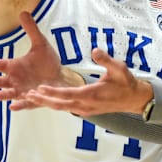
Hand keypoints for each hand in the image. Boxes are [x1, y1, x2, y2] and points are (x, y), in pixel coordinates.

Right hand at [0, 11, 82, 109]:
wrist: (61, 77)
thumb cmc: (47, 62)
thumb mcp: (40, 44)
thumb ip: (31, 30)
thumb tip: (23, 12)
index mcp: (13, 67)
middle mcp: (15, 80)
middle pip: (0, 81)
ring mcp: (23, 91)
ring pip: (10, 94)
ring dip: (3, 95)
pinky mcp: (34, 99)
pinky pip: (25, 103)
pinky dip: (20, 105)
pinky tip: (13, 106)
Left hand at [25, 47, 153, 116]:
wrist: (133, 99)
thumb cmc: (126, 82)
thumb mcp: (118, 68)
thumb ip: (105, 59)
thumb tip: (95, 50)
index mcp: (91, 94)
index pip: (67, 94)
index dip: (52, 92)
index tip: (39, 87)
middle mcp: (86, 105)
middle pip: (60, 104)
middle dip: (43, 100)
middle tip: (27, 94)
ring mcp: (86, 109)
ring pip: (62, 107)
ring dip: (47, 102)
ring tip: (32, 97)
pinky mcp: (86, 110)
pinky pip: (67, 108)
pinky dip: (56, 104)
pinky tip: (47, 99)